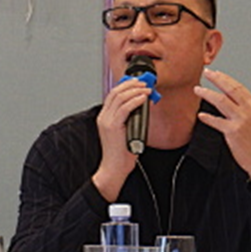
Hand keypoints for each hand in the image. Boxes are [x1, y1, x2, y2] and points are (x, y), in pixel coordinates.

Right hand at [92, 78, 150, 200]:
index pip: (114, 94)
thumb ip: (131, 119)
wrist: (113, 169)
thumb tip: (143, 108)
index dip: (127, 85)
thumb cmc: (121, 155)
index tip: (138, 82)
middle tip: (144, 82)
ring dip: (136, 90)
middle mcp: (103, 117)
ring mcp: (107, 121)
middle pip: (116, 92)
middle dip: (132, 84)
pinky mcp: (112, 126)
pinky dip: (135, 100)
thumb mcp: (126, 132)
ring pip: (120, 97)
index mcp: (105, 117)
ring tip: (147, 89)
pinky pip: (124, 108)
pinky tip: (143, 98)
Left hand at [193, 69, 250, 180]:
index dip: (225, 78)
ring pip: (221, 101)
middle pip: (230, 89)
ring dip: (207, 94)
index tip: (215, 73)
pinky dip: (208, 117)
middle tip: (206, 73)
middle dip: (216, 79)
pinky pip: (217, 121)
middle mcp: (248, 110)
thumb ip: (242, 106)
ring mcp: (241, 120)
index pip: (238, 86)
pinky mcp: (233, 131)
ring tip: (197, 90)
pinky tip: (201, 115)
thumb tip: (226, 96)